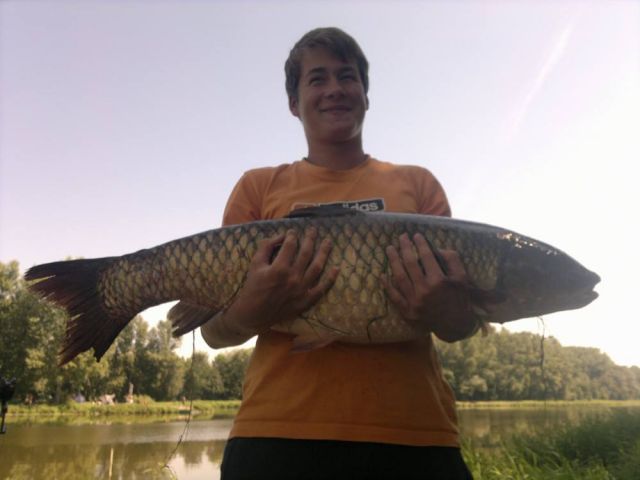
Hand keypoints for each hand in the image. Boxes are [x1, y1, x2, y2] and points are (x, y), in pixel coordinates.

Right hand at [223, 227, 338, 335]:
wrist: (254, 314)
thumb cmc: (253, 287)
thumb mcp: (255, 264)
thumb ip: (266, 246)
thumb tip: (282, 236)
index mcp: (279, 268)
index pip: (290, 245)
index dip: (292, 235)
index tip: (293, 232)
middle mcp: (293, 278)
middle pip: (306, 253)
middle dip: (310, 239)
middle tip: (313, 230)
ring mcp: (301, 290)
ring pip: (317, 267)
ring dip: (324, 252)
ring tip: (328, 242)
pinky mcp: (306, 301)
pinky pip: (321, 289)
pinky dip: (330, 279)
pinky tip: (336, 268)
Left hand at [382, 233, 478, 341]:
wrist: (455, 325)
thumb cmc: (460, 299)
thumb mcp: (462, 278)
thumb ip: (452, 260)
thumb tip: (437, 248)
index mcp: (439, 281)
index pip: (426, 256)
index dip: (420, 244)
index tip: (416, 235)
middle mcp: (424, 290)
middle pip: (410, 263)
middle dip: (405, 247)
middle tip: (401, 237)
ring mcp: (414, 302)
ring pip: (399, 277)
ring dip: (393, 261)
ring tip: (390, 249)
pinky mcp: (407, 311)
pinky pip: (394, 296)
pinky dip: (387, 285)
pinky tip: (383, 274)